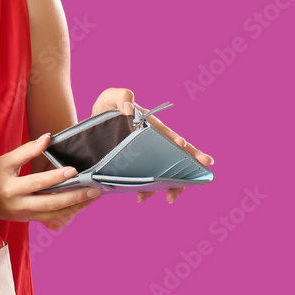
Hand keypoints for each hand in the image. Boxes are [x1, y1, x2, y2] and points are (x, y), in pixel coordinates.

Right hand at [0, 133, 100, 230]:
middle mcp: (19, 205)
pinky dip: (67, 212)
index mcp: (12, 188)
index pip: (38, 182)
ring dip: (76, 207)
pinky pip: (51, 218)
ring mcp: (24, 215)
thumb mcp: (5, 160)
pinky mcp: (27, 220)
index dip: (56, 176)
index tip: (74, 170)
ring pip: (54, 214)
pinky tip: (79, 204)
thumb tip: (48, 137)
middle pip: (51, 203)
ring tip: (92, 197)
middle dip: (75, 197)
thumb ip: (27, 149)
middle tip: (94, 190)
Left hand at [91, 88, 215, 204]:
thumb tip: (128, 109)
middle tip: (205, 168)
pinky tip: (141, 197)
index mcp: (150, 125)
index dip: (175, 139)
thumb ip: (119, 96)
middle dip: (191, 163)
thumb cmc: (104, 110)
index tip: (182, 144)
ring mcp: (147, 157)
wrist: (88, 130)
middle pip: (176, 154)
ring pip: (166, 172)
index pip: (166, 133)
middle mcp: (153, 142)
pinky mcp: (137, 169)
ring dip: (172, 185)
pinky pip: (148, 183)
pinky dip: (149, 191)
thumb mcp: (108, 98)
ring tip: (170, 197)